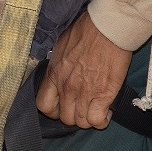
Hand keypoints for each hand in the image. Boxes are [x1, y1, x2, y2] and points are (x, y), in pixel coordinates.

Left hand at [36, 12, 132, 129]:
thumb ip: (59, 66)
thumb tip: (61, 74)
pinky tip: (106, 110)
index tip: (61, 105)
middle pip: (65, 118)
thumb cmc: (86, 31)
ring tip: (95, 108)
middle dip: (74, 115)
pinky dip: (102, 120)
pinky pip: (98, 121)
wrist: (108, 28)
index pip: (43, 105)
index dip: (53, 109)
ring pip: (82, 122)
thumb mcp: (61, 47)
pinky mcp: (104, 95)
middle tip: (82, 106)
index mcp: (54, 74)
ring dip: (88, 118)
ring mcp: (85, 93)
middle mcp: (67, 87)